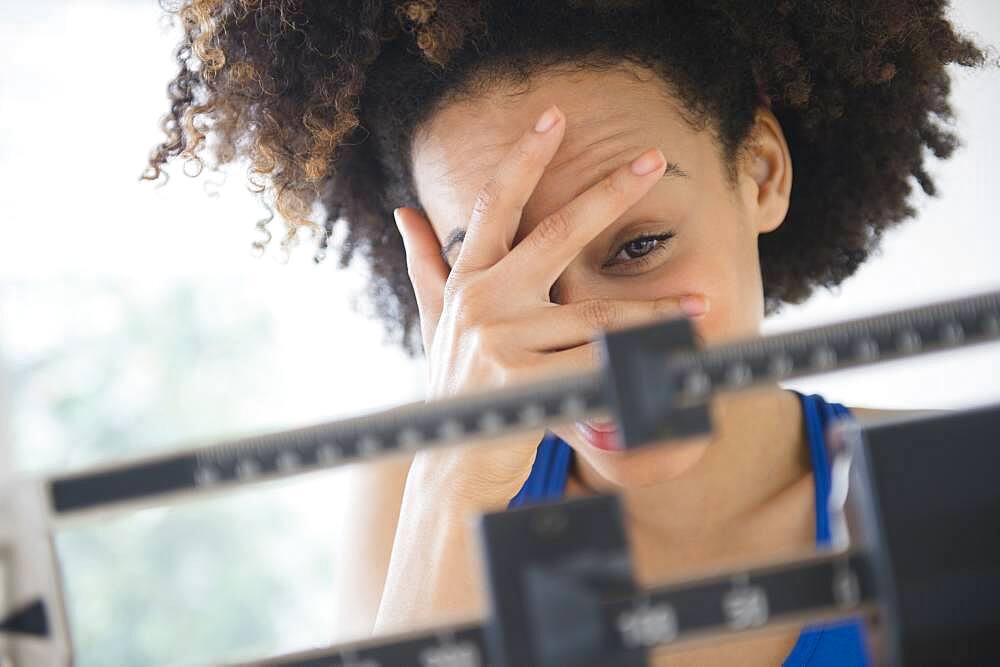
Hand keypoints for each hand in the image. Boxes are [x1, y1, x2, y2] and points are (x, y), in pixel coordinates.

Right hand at [395, 103, 692, 503]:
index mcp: (468, 279)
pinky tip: (674, 359)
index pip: (495, 204)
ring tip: (701, 301)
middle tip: (655, 159)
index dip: (524, 157)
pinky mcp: (522, 382)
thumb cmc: (454, 383)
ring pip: (595, 315)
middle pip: (556, 233)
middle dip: (609, 192)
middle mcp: (482, 301)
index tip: (555, 117)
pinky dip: (636, 364)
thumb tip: (403, 213)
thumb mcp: (435, 320)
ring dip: (654, 310)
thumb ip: (426, 265)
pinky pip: (595, 366)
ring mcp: (500, 340)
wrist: (451, 459)